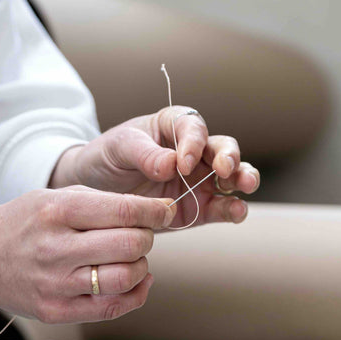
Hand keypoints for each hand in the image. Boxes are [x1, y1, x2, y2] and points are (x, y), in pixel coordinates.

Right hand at [0, 187, 173, 322]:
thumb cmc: (23, 223)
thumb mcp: (54, 197)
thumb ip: (102, 202)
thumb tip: (155, 212)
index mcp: (57, 211)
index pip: (125, 211)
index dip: (156, 212)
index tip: (166, 211)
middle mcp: (56, 249)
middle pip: (131, 245)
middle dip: (146, 238)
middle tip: (141, 235)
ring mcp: (56, 284)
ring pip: (125, 278)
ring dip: (141, 267)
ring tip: (132, 259)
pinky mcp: (56, 311)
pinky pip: (111, 308)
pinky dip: (135, 295)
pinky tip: (136, 282)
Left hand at [50, 107, 259, 228]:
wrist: (95, 190)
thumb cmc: (107, 158)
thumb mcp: (119, 148)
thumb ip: (145, 153)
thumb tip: (171, 164)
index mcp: (173, 126)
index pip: (192, 127)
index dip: (193, 143)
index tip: (183, 162)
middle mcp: (193, 151)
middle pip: (222, 148)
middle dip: (229, 156)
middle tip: (225, 169)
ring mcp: (199, 181)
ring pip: (230, 177)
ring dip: (242, 179)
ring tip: (245, 186)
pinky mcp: (198, 208)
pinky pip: (220, 208)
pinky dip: (232, 210)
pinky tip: (237, 212)